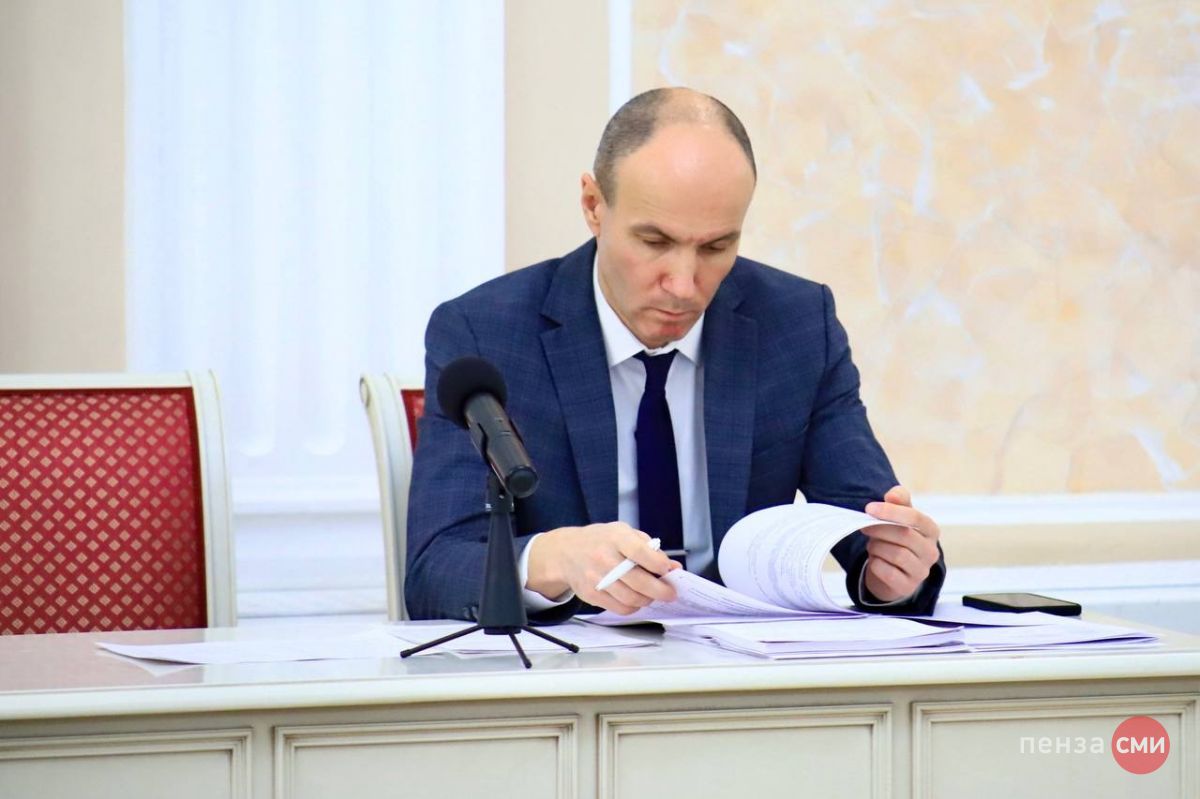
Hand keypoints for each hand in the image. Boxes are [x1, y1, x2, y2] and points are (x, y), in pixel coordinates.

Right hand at [526, 522, 680, 613]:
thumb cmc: (601, 541)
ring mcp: (596, 578)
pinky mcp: (591, 594)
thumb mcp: (624, 533)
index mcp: (615, 537)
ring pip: (631, 599)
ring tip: (653, 595)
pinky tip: (637, 599)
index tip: (668, 570)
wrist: (566, 552)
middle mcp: (604, 557)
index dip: (658, 564)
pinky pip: (620, 608)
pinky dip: (634, 607)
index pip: (640, 552)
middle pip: (638, 581)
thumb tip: (673, 567)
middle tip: (670, 593)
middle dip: (661, 590)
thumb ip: (649, 549)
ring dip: (648, 600)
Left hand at [861, 486, 940, 601]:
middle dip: (879, 529)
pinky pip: (888, 573)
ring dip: (877, 547)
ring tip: (873, 545)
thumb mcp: (898, 516)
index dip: (890, 511)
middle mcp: (931, 552)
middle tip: (865, 528)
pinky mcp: (908, 586)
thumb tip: (893, 495)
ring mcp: (922, 571)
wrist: (892, 571)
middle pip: (904, 535)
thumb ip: (898, 500)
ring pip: (896, 554)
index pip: (915, 517)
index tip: (868, 508)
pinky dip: (876, 564)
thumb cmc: (895, 538)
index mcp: (931, 530)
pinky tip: (875, 560)